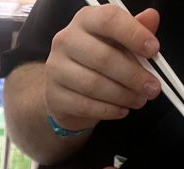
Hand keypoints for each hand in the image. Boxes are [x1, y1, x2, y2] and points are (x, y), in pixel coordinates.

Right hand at [45, 5, 160, 131]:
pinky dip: (107, 110)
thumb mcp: (117, 41)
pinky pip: (83, 105)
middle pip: (102, 57)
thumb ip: (135, 30)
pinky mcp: (54, 96)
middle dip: (132, 75)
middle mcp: (66, 40)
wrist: (66, 89)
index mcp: (85, 20)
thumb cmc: (95, 61)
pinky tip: (121, 111)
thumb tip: (151, 18)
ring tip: (139, 100)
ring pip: (93, 84)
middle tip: (151, 87)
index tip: (153, 50)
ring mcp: (56, 69)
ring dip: (121, 95)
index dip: (133, 34)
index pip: (108, 20)